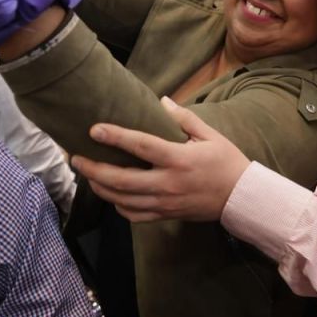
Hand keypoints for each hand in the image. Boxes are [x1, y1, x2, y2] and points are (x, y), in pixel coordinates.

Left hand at [71, 97, 251, 221]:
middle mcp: (167, 183)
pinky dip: (117, 205)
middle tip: (76, 158)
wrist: (240, 198)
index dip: (116, 137)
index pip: (141, 146)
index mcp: (179, 159)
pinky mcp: (165, 215)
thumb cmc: (226, 162)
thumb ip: (184, 118)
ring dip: (100, 187)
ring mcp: (164, 202)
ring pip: (122, 200)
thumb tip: (162, 101)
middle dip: (94, 169)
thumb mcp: (210, 135)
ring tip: (87, 174)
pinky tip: (111, 193)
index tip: (94, 129)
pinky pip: (133, 214)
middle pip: (121, 180)